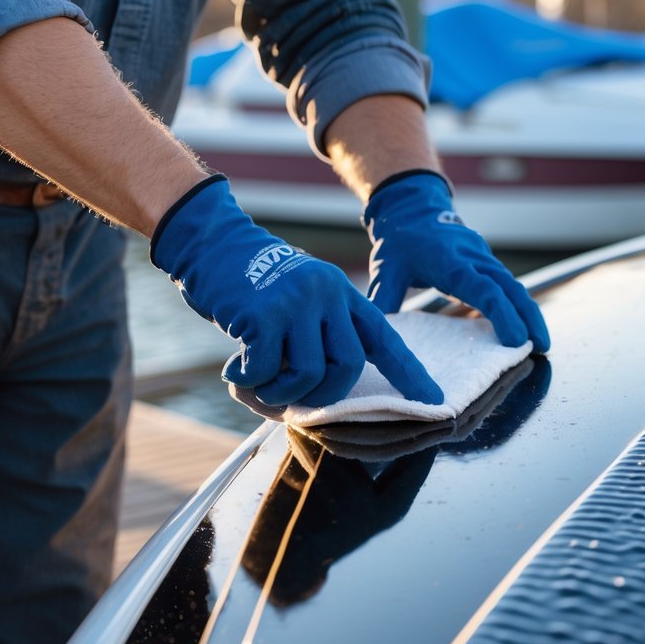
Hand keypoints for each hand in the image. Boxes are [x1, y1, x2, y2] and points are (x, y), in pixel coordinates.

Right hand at [150, 175, 443, 407]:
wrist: (211, 243)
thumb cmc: (252, 284)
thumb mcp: (299, 296)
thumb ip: (316, 335)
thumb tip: (318, 395)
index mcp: (341, 292)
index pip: (384, 336)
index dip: (408, 372)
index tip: (433, 401)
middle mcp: (327, 293)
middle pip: (348, 366)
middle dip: (322, 396)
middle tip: (290, 399)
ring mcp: (297, 301)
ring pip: (310, 374)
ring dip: (281, 393)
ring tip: (258, 385)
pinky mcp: (264, 313)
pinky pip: (267, 370)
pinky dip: (248, 382)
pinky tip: (234, 372)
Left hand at [362, 171, 549, 351]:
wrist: (412, 206)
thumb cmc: (399, 240)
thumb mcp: (386, 269)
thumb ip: (383, 302)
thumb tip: (374, 338)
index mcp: (451, 261)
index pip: (483, 288)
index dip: (502, 314)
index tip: (516, 338)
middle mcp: (474, 258)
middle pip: (510, 288)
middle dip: (528, 317)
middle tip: (542, 347)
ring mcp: (483, 259)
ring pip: (514, 286)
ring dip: (530, 313)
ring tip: (542, 343)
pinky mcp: (486, 263)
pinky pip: (508, 285)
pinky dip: (520, 305)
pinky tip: (527, 328)